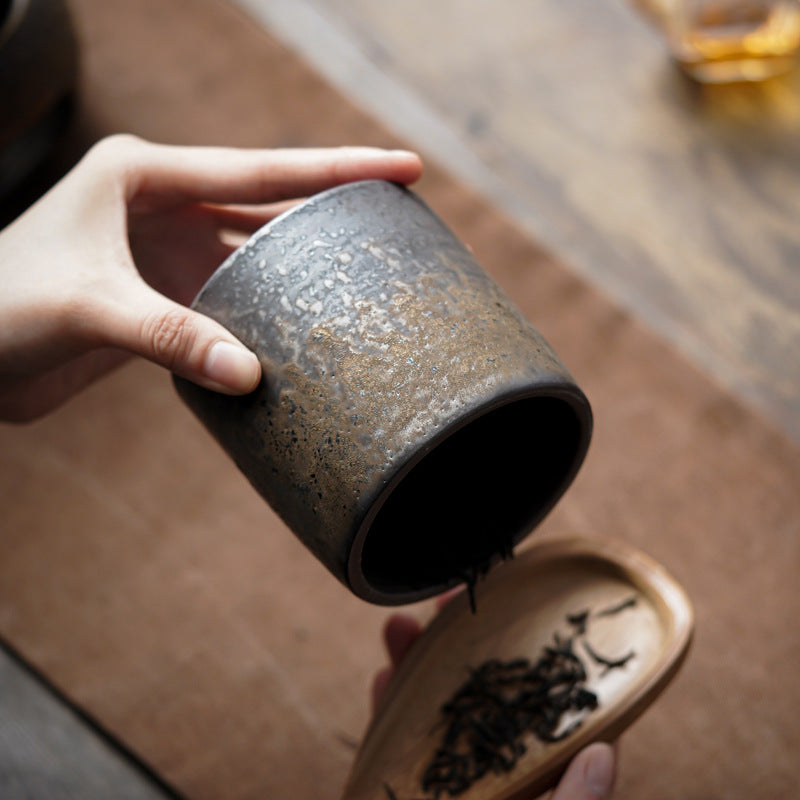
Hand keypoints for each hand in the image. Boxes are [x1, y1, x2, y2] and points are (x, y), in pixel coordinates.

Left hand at [0, 135, 422, 421]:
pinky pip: (232, 301)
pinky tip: (302, 328)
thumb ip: (171, 337)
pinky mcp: (164, 298)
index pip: (257, 171)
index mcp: (142, 177)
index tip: (402, 168)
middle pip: (267, 205)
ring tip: (367, 273)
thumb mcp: (87, 309)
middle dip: (332, 209)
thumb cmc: (1, 309)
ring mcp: (165, 254)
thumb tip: (250, 376)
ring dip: (302, 268)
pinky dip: (266, 315)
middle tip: (402, 214)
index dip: (334, 171)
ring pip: (253, 256)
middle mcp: (161, 209)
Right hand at [373, 614, 616, 799]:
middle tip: (443, 600)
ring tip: (400, 626)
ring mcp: (456, 778)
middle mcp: (499, 767)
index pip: (540, 702)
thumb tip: (604, 752)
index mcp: (540, 772)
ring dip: (418, 666)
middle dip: (460, 643)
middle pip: (483, 694)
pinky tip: (383, 679)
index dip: (525, 651)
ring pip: (439, 711)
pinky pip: (400, 747)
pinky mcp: (414, 787)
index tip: (507, 603)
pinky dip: (390, 712)